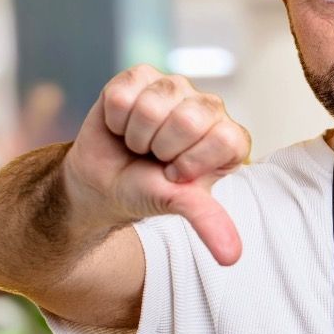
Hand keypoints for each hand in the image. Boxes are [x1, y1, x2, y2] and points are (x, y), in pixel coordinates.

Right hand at [63, 65, 251, 264]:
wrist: (102, 183)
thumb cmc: (146, 190)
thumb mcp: (177, 205)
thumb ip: (207, 221)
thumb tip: (232, 257)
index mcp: (229, 138)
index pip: (225, 139)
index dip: (190, 163)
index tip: (175, 175)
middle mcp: (208, 107)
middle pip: (188, 119)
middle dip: (160, 149)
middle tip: (155, 158)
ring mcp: (175, 87)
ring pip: (153, 105)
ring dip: (136, 134)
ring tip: (139, 144)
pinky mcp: (141, 76)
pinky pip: (123, 94)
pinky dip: (115, 118)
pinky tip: (121, 125)